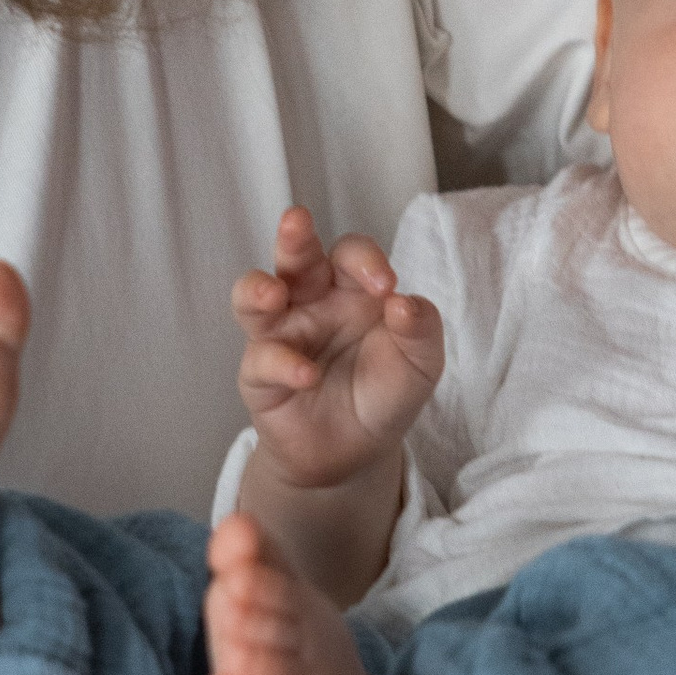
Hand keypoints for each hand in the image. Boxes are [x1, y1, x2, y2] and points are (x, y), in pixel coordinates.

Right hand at [233, 207, 443, 494]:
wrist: (357, 453)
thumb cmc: (384, 393)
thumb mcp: (420, 364)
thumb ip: (421, 330)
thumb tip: (405, 302)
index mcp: (350, 289)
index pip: (350, 255)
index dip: (366, 261)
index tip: (386, 287)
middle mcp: (311, 302)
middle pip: (294, 256)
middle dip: (292, 236)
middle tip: (296, 221)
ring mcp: (281, 334)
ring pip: (253, 296)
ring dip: (256, 289)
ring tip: (271, 293)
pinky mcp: (260, 374)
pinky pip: (262, 359)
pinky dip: (284, 364)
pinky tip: (307, 375)